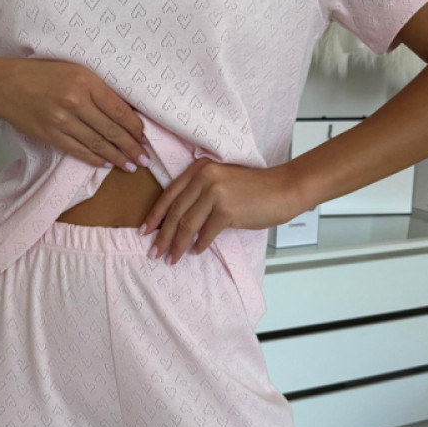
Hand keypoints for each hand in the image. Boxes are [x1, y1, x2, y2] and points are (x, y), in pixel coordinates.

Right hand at [0, 58, 149, 171]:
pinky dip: (95, 159)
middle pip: (111, 130)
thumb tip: (124, 111)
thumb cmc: (41, 75)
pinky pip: (79, 150)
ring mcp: (62, 120)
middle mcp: (75, 100)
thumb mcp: (73, 71)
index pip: (119, 109)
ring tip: (132, 166)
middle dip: (132, 147)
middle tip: (145, 159)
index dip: (135, 127)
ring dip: (117, 157)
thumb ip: (97, 88)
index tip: (145, 137)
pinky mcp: (51, 135)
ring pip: (97, 143)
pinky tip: (107, 163)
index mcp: (85, 81)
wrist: (3, 85)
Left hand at [140, 160, 303, 264]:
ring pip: (187, 224)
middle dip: (162, 235)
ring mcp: (215, 192)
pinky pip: (206, 233)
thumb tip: (176, 221)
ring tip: (171, 258)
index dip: (154, 215)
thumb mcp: (221, 181)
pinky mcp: (226, 210)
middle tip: (154, 252)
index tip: (144, 231)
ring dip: (177, 245)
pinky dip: (199, 245)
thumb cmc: (254, 189)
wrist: (283, 189)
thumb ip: (199, 193)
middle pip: (175, 211)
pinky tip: (196, 252)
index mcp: (199, 168)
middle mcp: (204, 177)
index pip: (169, 194)